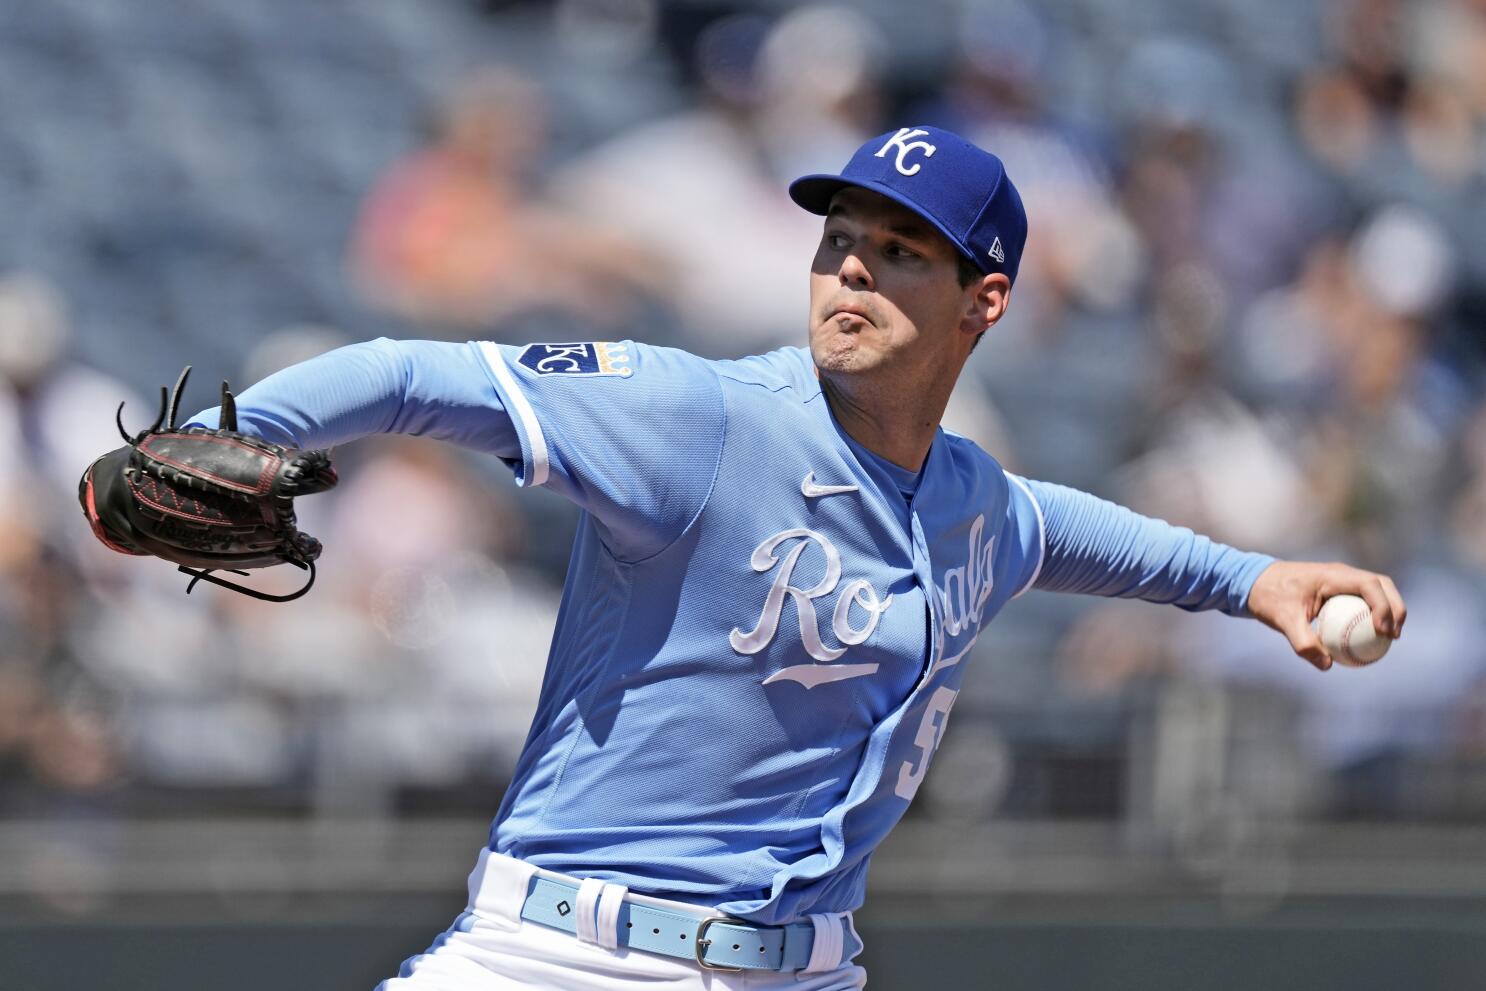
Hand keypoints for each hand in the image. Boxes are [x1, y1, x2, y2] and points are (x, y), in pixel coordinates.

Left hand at [1245, 561, 1405, 671]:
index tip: (1383, 631)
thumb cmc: (1268, 597)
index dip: (1383, 606)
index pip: (1370, 585)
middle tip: (1394, 636)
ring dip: (1388, 611)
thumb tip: (1328, 665)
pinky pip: (1361, 602)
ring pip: (1376, 592)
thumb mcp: (1282, 620)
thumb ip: (1303, 642)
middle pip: (1382, 585)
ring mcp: (1341, 581)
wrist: (1254, 583)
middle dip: (1395, 608)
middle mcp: (1341, 574)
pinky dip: (1371, 616)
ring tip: (1389, 639)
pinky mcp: (1338, 590)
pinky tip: (1369, 641)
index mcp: (1332, 575)